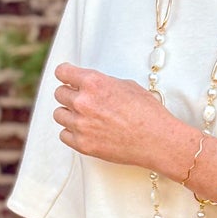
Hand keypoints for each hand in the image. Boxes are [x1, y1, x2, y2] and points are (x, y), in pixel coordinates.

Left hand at [53, 63, 182, 170]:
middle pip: (59, 93)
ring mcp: (80, 125)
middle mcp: (83, 102)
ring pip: (59, 114)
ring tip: (85, 117)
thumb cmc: (148, 112)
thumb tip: (91, 86)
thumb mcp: (127, 86)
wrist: (157, 141)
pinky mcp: (82, 144)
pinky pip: (64, 135)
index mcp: (93, 82)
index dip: (66, 75)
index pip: (62, 72)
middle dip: (70, 95)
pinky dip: (72, 133)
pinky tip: (86, 131)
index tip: (68, 79)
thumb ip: (103, 84)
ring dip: (69, 114)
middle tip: (82, 101)